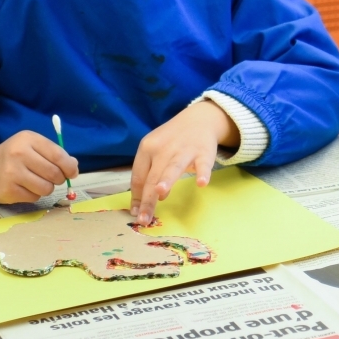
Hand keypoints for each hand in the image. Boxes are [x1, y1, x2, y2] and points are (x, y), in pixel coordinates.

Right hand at [0, 131, 77, 202]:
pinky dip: (33, 195)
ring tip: (36, 182)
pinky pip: (34, 197)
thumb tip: (74, 167)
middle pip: (54, 173)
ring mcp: (12, 173)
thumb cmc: (14, 158)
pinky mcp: (8, 190)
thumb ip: (54, 155)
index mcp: (28, 139)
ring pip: (46, 188)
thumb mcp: (32, 148)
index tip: (72, 172)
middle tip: (52, 178)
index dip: (69, 166)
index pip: (58, 155)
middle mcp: (19, 154)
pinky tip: (23, 188)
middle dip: (58, 179)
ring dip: (46, 188)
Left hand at [129, 100, 237, 224]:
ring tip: (160, 193)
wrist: (198, 119)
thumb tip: (150, 200)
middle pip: (152, 177)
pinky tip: (201, 183)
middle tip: (144, 220)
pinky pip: (203, 165)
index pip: (138, 176)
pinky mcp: (203, 152)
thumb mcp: (156, 151)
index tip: (135, 214)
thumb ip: (151, 174)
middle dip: (148, 200)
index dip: (136, 197)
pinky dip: (202, 173)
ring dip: (166, 180)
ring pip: (172, 167)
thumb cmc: (172, 141)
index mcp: (147, 148)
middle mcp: (162, 148)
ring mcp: (184, 150)